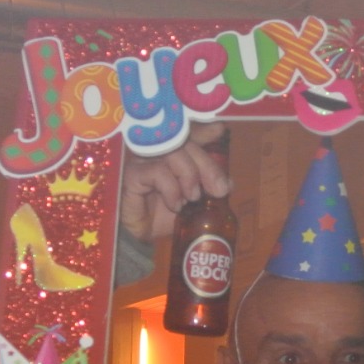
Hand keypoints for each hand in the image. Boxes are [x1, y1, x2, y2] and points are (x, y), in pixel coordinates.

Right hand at [118, 122, 232, 242]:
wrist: (142, 234)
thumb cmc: (166, 214)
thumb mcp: (194, 203)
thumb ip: (210, 189)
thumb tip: (229, 183)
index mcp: (175, 155)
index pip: (190, 135)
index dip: (205, 130)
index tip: (220, 130)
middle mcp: (159, 152)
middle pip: (186, 143)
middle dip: (208, 166)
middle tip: (219, 190)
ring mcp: (145, 159)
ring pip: (174, 153)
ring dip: (190, 176)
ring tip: (193, 198)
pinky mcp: (133, 173)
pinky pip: (158, 172)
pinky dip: (172, 189)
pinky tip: (175, 204)